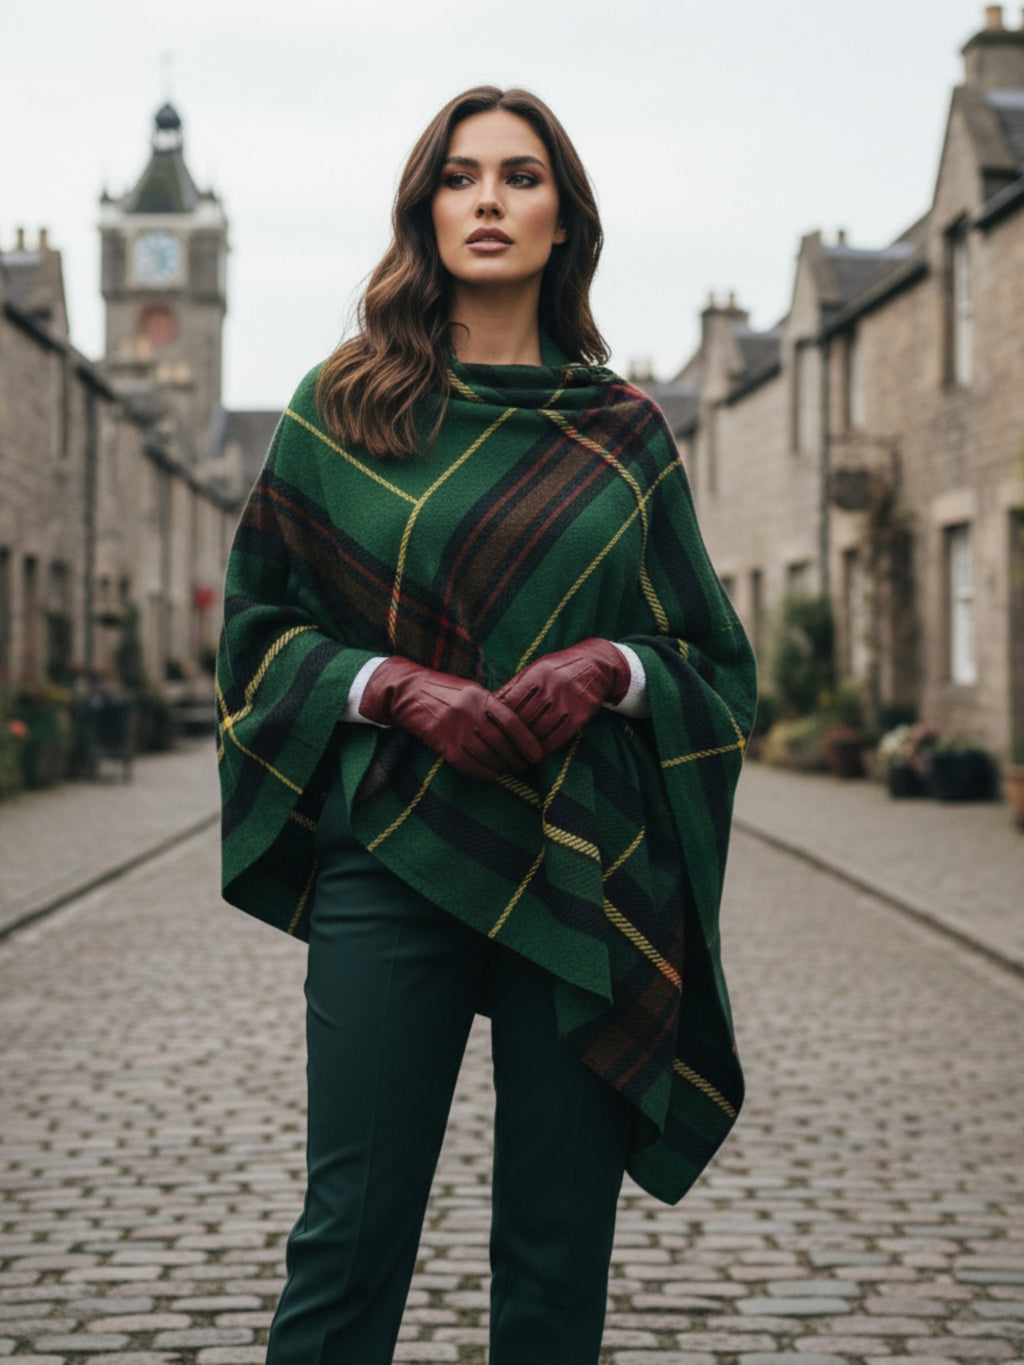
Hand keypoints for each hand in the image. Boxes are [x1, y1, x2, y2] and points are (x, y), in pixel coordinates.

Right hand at [359, 656, 542, 780]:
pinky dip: (483, 773)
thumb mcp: (471, 690)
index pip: (512, 723)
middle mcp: (470, 713)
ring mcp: (456, 731)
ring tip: (509, 770)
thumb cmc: (445, 692)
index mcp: (480, 697)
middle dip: (516, 759)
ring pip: (487, 757)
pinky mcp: (444, 746)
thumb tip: (519, 727)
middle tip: (525, 766)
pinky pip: (469, 765)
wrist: (409, 693)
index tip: (537, 754)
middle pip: (502, 743)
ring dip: (501, 767)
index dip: (528, 741)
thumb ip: (492, 707)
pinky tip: (491, 774)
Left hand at [495, 639, 629, 757]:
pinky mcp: (579, 716)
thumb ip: (515, 686)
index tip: (490, 732)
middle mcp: (551, 688)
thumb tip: (490, 702)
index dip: (498, 720)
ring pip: (539, 731)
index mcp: (536, 675)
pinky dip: (544, 749)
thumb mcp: (535, 669)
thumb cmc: (558, 669)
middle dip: (510, 737)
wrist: (595, 665)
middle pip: (523, 720)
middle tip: (499, 750)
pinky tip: (536, 755)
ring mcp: (566, 703)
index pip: (510, 703)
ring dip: (525, 746)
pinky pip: (557, 737)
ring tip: (515, 755)